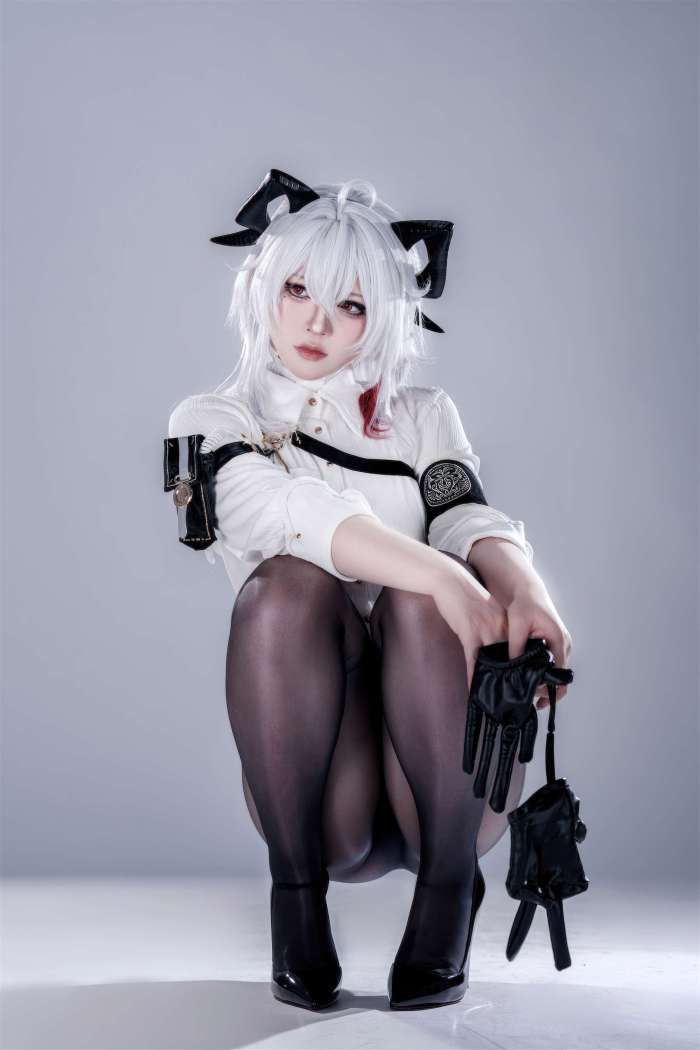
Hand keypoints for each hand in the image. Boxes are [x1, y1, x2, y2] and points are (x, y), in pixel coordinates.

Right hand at [431, 566, 508, 694]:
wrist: (449, 580)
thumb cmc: (464, 596)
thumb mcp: (485, 610)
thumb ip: (494, 627)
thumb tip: (495, 647)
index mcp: (506, 622)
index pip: (517, 649)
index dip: (519, 667)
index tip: (522, 683)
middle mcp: (500, 626)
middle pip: (508, 657)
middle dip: (510, 678)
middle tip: (514, 697)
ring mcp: (486, 629)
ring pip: (492, 661)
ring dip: (492, 681)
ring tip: (494, 698)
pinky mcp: (469, 631)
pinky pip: (473, 659)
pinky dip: (473, 675)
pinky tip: (473, 687)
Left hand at [506, 582, 572, 708]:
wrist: (528, 591)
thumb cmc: (524, 605)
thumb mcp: (517, 625)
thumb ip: (516, 647)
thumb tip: (513, 668)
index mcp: (558, 640)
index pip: (560, 672)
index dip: (549, 687)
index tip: (534, 697)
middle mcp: (564, 644)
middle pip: (560, 675)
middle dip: (547, 689)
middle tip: (528, 701)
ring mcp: (561, 644)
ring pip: (556, 671)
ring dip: (545, 683)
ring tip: (527, 695)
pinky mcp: (554, 644)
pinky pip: (552, 664)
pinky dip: (543, 674)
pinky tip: (529, 681)